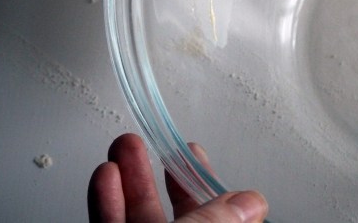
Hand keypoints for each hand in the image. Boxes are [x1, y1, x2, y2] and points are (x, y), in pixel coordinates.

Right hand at [88, 133, 266, 222]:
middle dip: (166, 174)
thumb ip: (217, 222)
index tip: (197, 157)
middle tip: (158, 142)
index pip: (219, 219)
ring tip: (125, 146)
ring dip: (131, 179)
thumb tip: (252, 202)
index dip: (212, 189)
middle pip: (178, 216)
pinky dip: (106, 201)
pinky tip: (106, 175)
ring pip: (139, 218)